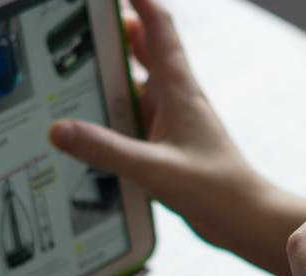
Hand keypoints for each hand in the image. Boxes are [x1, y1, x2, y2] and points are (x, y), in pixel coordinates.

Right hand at [48, 0, 275, 251]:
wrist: (246, 220)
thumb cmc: (216, 190)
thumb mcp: (155, 170)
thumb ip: (107, 150)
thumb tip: (59, 130)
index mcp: (179, 89)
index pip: (158, 26)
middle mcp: (176, 97)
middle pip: (143, 48)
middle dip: (112, 31)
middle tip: (76, 25)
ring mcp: (173, 119)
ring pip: (137, 82)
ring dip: (111, 72)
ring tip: (69, 67)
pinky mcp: (168, 143)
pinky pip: (135, 115)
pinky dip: (114, 110)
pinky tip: (90, 122)